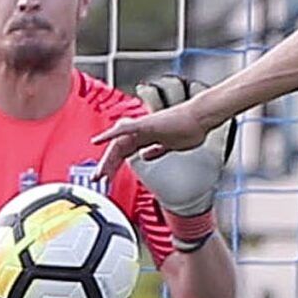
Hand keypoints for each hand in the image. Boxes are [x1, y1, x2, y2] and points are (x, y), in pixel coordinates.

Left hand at [91, 76, 234, 214]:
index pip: (125, 152)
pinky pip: (124, 129)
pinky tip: (99, 139)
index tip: (108, 178)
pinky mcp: (146, 123)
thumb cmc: (190, 128)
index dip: (115, 165)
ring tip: (99, 172)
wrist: (200, 117)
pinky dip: (110, 134)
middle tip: (97, 179)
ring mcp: (143, 127)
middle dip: (108, 166)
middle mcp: (142, 131)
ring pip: (119, 143)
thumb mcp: (170, 145)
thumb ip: (156, 149)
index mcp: (146, 137)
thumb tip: (145, 155)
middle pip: (119, 149)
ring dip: (107, 158)